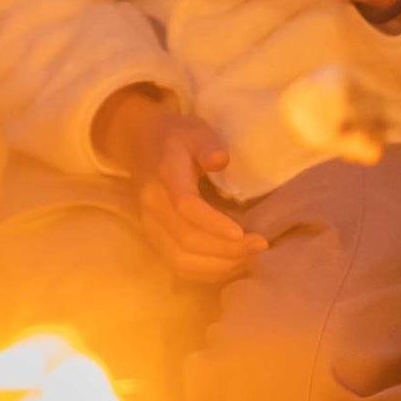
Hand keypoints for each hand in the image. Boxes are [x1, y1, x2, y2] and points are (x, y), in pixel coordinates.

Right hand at [96, 86, 265, 283]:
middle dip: (227, 249)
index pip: (186, 206)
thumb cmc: (176, 137)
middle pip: (186, 240)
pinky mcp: (154, 239)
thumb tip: (221, 160)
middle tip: (260, 245)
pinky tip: (231, 264)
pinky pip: (178, 265)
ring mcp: (150, 226)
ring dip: (218, 265)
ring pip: (181, 259)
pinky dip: (207, 271)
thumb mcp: (195, 129)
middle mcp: (152, 206)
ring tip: (249, 258)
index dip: (214, 224)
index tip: (244, 233)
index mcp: (164, 176)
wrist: (140, 144)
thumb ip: (208, 144)